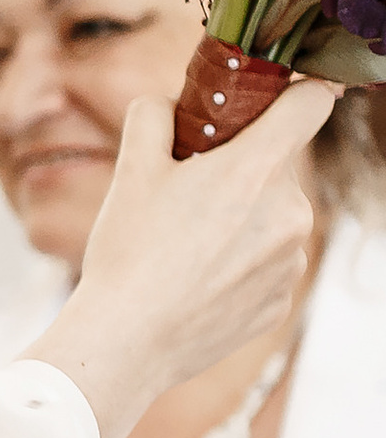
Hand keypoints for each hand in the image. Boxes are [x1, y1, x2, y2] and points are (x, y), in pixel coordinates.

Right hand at [29, 81, 328, 437]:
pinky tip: (193, 286)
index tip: (272, 104)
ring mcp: (291, 261)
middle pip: (276, 170)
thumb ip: (152, 119)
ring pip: (272, 221)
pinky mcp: (281, 302)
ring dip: (239, 225)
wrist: (126, 344)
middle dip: (239, 176)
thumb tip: (166, 104)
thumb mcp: (129, 173)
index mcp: (256, 169)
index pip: (311, 103)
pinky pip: (266, 268)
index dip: (295, 94)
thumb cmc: (127, 256)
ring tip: (184, 253)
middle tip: (185, 201)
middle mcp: (290, 211)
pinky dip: (237, 269)